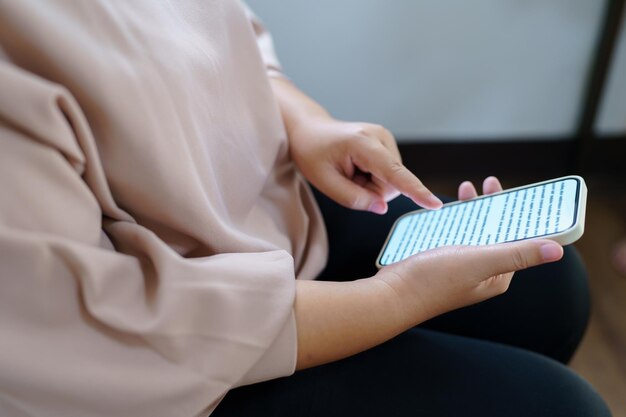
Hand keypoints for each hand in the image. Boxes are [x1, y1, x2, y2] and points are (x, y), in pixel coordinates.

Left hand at [269, 77, 440, 213]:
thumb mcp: (325, 182)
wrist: (309, 129)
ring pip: (390, 181)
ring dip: (370, 185)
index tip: (434, 204)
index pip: (394, 173)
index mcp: (364, 144)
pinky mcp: (387, 145)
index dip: (415, 191)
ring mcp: (386, 139)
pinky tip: (356, 167)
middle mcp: (381, 137)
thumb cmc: (312, 153)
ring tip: (349, 171)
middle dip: (371, 191)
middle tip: (345, 179)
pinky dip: (371, 178)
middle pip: (391, 184)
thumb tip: (383, 208)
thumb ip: (354, 198)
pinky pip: (387, 175)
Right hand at [374, 177, 563, 324]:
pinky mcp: (439, 261)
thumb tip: (557, 249)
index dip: (518, 215)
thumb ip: (517, 254)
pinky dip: (454, 219)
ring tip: (466, 189)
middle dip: (493, 207)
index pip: (517, 240)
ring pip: (473, 232)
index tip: (514, 192)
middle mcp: (481, 273)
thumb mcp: (479, 262)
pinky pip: (453, 235)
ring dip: (473, 210)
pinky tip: (447, 209)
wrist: (392, 294)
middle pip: (494, 233)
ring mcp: (459, 267)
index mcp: (497, 276)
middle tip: (487, 182)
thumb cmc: (433, 281)